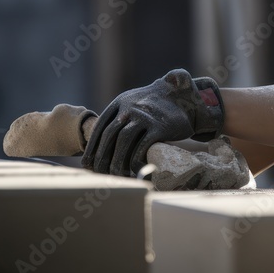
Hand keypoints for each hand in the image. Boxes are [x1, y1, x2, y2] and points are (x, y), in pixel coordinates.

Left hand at [81, 69, 224, 174]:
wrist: (186, 97)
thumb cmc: (158, 107)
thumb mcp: (136, 103)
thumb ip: (120, 116)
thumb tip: (104, 141)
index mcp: (121, 103)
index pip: (100, 127)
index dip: (92, 147)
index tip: (88, 162)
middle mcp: (130, 108)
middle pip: (110, 136)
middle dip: (101, 157)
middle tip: (98, 172)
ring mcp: (145, 117)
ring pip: (123, 142)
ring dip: (116, 161)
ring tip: (114, 175)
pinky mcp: (160, 127)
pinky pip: (142, 147)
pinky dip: (135, 161)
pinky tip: (134, 169)